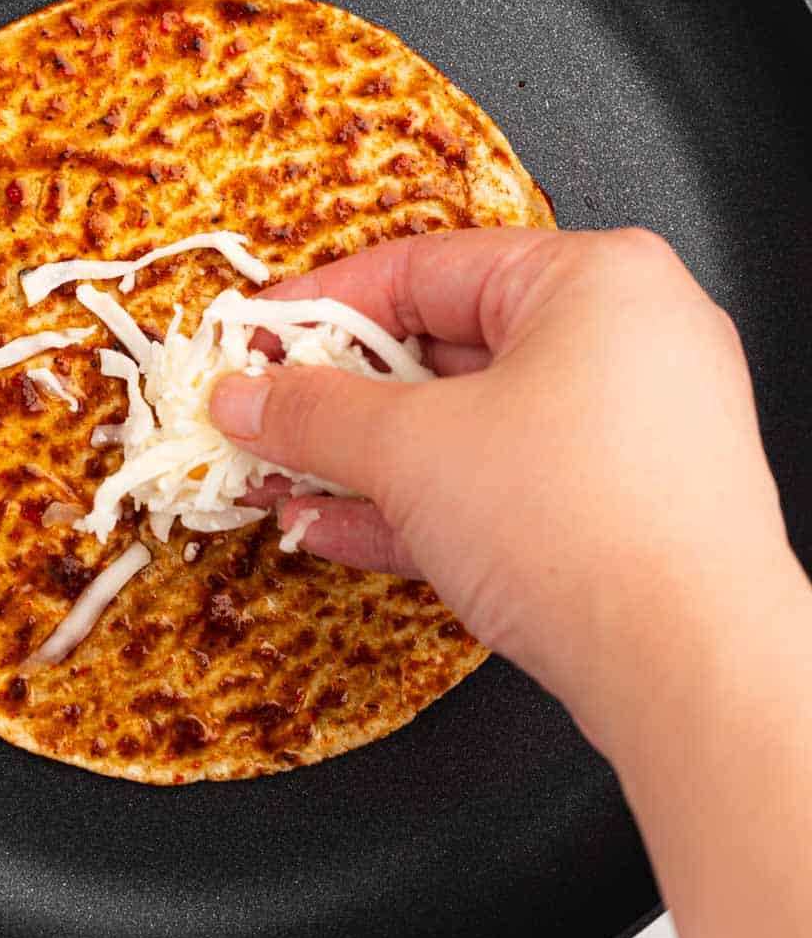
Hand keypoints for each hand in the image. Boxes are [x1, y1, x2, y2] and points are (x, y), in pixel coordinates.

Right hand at [211, 228, 789, 749]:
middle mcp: (623, 341)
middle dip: (337, 397)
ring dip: (363, 460)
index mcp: (593, 281)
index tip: (255, 336)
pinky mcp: (616, 510)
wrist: (690, 670)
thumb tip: (248, 397)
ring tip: (281, 478)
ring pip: (464, 428)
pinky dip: (416, 505)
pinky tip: (333, 527)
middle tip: (263, 414)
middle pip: (442, 349)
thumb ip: (315, 414)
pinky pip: (495, 487)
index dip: (320, 304)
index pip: (424, 267)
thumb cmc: (587, 525)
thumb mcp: (413, 450)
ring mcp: (626, 431)